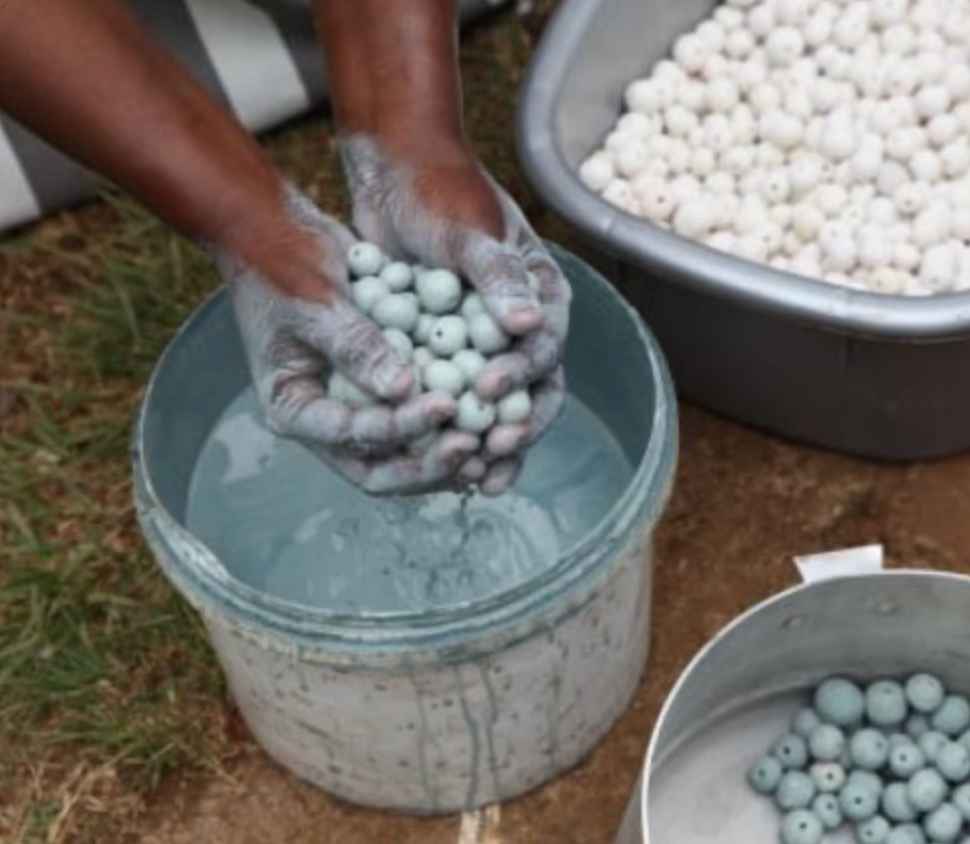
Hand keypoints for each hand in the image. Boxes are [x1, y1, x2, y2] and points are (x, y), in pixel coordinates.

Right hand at [211, 187, 478, 494]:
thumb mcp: (316, 300)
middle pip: (378, 470)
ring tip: (490, 444)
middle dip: (427, 466)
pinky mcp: (379, 396)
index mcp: (292, 408)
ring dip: (443, 458)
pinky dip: (447, 429)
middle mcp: (323, 422)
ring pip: (402, 458)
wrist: (279, 240)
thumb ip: (355, 346)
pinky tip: (487, 422)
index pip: (350, 438)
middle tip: (475, 445)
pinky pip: (416, 425)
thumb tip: (400, 390)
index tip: (448, 404)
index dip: (400, 428)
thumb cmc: (285, 265)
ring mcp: (352, 413)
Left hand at [339, 135, 570, 494]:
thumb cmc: (436, 192)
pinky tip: (433, 457)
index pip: (545, 348)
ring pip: (493, 404)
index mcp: (539, 294)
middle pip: (530, 389)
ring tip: (472, 481)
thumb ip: (497, 275)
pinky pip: (453, 395)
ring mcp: (483, 340)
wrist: (395, 174)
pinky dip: (446, 426)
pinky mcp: (447, 349)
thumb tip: (529, 324)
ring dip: (485, 442)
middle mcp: (519, 323)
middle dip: (513, 429)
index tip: (490, 399)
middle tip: (489, 461)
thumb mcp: (468, 230)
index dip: (523, 380)